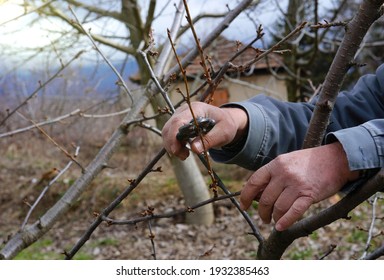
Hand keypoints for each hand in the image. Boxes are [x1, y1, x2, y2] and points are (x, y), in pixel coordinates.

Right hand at [162, 102, 247, 159]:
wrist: (225, 121)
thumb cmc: (225, 124)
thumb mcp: (224, 132)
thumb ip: (210, 139)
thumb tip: (194, 149)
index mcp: (196, 109)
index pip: (178, 121)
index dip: (173, 136)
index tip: (176, 150)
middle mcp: (184, 111)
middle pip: (169, 127)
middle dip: (172, 144)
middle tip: (184, 156)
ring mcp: (179, 117)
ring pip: (166, 132)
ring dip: (172, 146)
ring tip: (185, 155)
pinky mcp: (178, 125)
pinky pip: (170, 135)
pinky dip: (173, 145)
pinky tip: (184, 152)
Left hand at [239, 142, 358, 230]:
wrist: (337, 159)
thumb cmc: (309, 162)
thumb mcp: (287, 161)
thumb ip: (272, 175)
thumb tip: (256, 194)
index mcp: (275, 164)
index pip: (253, 182)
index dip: (246, 197)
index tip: (244, 206)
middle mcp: (284, 174)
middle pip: (265, 198)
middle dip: (262, 212)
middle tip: (264, 218)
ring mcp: (297, 184)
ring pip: (278, 207)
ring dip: (274, 218)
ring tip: (275, 221)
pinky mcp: (309, 195)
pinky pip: (294, 212)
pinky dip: (285, 222)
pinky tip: (280, 227)